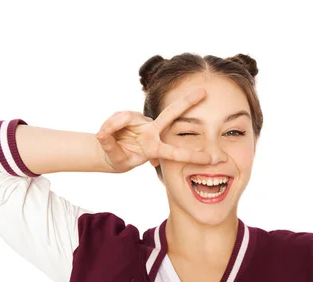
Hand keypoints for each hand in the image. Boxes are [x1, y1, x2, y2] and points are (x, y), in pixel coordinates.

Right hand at [96, 87, 211, 172]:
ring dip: (114, 125)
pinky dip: (110, 124)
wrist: (111, 152)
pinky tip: (105, 132)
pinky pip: (119, 116)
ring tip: (105, 135)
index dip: (191, 155)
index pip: (175, 152)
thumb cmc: (120, 158)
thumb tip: (102, 134)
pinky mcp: (131, 116)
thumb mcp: (116, 158)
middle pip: (170, 114)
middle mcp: (152, 132)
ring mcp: (143, 122)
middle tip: (203, 91)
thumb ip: (110, 146)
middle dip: (186, 102)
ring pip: (127, 117)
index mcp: (155, 149)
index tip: (209, 159)